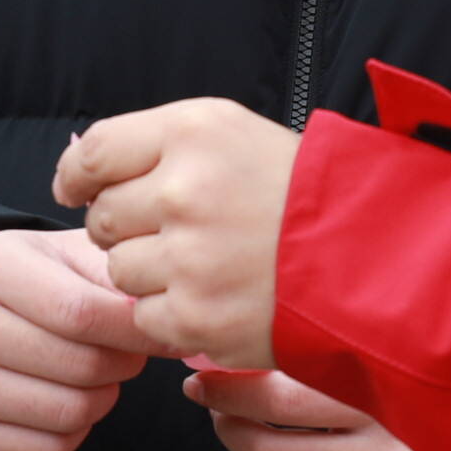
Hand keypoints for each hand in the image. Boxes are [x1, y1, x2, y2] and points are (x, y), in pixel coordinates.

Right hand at [0, 228, 154, 450]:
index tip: (165, 338)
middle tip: (127, 356)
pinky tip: (66, 401)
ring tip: (97, 377)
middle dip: (123, 366)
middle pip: (81, 367)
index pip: (84, 313)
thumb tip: (170, 328)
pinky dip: (74, 433)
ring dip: (101, 400)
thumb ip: (117, 281)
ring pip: (69, 414)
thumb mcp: (69, 256)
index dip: (138, 333)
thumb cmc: (34, 280)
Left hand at [53, 99, 298, 368]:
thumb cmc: (305, 194)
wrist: (375, 258)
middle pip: (102, 217)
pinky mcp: (196, 317)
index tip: (75, 189)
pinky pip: (144, 317)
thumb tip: (80, 175)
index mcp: (193, 133)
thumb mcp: (237, 136)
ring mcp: (189, 258)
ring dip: (149, 273)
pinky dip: (170, 314)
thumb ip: (162, 147)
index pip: (94, 152)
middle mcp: (184, 190)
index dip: (77, 176)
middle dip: (126, 228)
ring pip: (119, 269)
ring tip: (207, 265)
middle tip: (177, 232)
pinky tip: (215, 297)